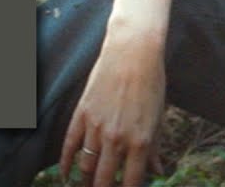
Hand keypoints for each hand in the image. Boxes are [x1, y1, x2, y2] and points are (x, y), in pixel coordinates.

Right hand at [59, 25, 166, 186]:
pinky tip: (65, 174)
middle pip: (104, 179)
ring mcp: (97, 126)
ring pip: (86, 165)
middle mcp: (117, 137)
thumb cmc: (152, 81)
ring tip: (87, 186)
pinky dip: (65, 163)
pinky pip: (69, 145)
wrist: (133, 51)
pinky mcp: (82, 114)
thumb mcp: (159, 116)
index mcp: (141, 140)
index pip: (131, 181)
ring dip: (85, 180)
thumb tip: (158, 171)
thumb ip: (156, 147)